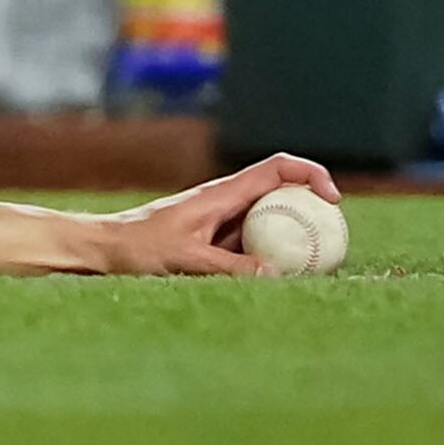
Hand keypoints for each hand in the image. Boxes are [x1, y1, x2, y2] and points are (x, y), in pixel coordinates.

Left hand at [93, 152, 340, 276]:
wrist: (105, 248)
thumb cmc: (138, 247)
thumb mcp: (185, 259)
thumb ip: (228, 266)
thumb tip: (276, 274)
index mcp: (221, 193)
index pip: (275, 167)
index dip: (309, 174)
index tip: (333, 199)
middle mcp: (226, 201)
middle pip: (281, 192)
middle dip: (312, 208)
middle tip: (338, 239)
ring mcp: (223, 220)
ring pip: (270, 219)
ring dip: (295, 234)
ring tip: (320, 262)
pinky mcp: (217, 239)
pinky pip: (255, 242)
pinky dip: (274, 254)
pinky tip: (284, 277)